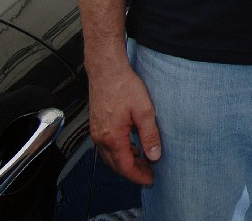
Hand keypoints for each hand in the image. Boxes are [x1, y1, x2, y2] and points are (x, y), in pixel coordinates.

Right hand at [86, 58, 161, 185]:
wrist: (106, 70)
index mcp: (112, 137)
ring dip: (125, 162)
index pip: (125, 166)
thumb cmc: (124, 86)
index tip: (150, 180)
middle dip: (132, 172)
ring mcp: (96, 131)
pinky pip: (106, 146)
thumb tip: (154, 155)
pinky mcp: (97, 125)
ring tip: (143, 161)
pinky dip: (118, 152)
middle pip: (115, 165)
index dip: (138, 176)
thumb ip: (150, 135)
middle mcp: (101, 138)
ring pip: (110, 156)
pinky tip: (131, 146)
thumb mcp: (145, 111)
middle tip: (149, 173)